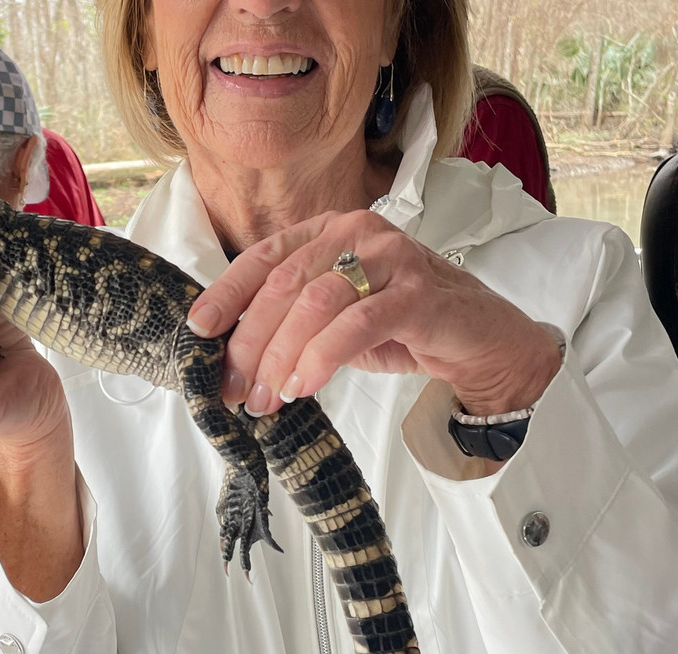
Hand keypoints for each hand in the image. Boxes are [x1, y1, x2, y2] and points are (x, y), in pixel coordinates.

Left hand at [187, 210, 561, 416]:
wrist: (481, 340)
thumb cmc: (402, 325)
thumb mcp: (335, 318)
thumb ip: (291, 322)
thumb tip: (233, 360)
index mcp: (330, 231)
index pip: (264, 258)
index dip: (225, 295)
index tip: (197, 332)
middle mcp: (358, 233)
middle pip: (283, 285)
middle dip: (249, 342)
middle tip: (233, 388)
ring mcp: (391, 257)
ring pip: (314, 303)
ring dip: (280, 357)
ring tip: (266, 398)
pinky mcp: (417, 292)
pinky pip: (355, 324)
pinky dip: (321, 359)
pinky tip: (303, 387)